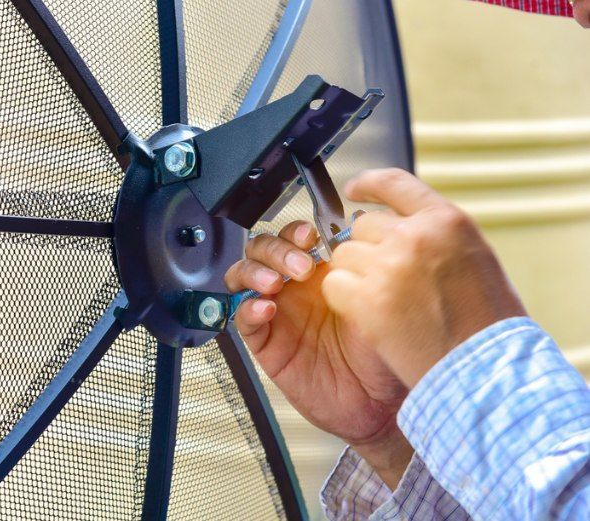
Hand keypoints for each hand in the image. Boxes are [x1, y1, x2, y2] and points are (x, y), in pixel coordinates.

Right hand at [224, 222, 411, 486]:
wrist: (380, 404)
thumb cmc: (384, 355)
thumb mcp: (380, 303)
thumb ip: (364, 266)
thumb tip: (358, 222)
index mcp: (321, 274)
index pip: (293, 238)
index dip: (295, 232)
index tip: (311, 237)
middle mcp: (295, 290)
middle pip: (263, 249)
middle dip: (276, 250)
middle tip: (300, 266)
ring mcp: (278, 314)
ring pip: (244, 276)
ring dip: (255, 271)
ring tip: (275, 283)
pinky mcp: (266, 343)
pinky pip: (242, 318)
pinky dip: (248, 308)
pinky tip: (266, 309)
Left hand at [323, 168, 526, 388]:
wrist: (486, 369)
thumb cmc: (486, 322)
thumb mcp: (475, 259)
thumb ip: (437, 237)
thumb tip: (402, 227)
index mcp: (448, 221)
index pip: (396, 183)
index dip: (369, 183)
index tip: (354, 188)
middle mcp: (417, 236)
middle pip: (363, 225)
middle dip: (367, 249)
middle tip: (384, 280)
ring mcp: (390, 266)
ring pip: (344, 255)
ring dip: (355, 276)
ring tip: (383, 302)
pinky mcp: (368, 299)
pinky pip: (333, 284)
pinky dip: (343, 299)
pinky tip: (367, 315)